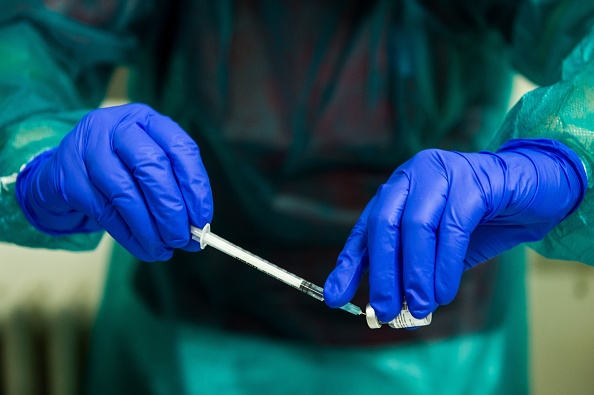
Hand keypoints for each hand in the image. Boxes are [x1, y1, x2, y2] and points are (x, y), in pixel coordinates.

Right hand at [16, 103, 212, 260]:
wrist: (63, 171)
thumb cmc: (119, 169)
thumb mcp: (149, 164)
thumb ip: (174, 188)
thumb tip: (197, 227)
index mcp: (146, 119)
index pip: (180, 148)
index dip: (195, 186)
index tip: (203, 219)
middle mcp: (116, 126)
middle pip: (152, 167)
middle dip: (171, 210)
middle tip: (183, 239)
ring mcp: (87, 148)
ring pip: (126, 193)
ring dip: (149, 229)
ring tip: (163, 250)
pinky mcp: (68, 177)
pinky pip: (104, 212)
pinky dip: (128, 235)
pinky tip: (143, 247)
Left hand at [324, 139, 585, 321]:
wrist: (534, 192)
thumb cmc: (480, 221)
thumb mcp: (436, 248)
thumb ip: (410, 268)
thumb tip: (384, 305)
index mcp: (400, 189)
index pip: (366, 228)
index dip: (350, 264)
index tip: (336, 297)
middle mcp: (414, 175)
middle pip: (385, 225)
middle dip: (382, 274)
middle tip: (384, 310)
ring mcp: (442, 173)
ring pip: (416, 227)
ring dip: (415, 275)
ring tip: (418, 308)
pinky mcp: (474, 181)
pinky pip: (452, 228)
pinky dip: (444, 266)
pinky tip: (443, 292)